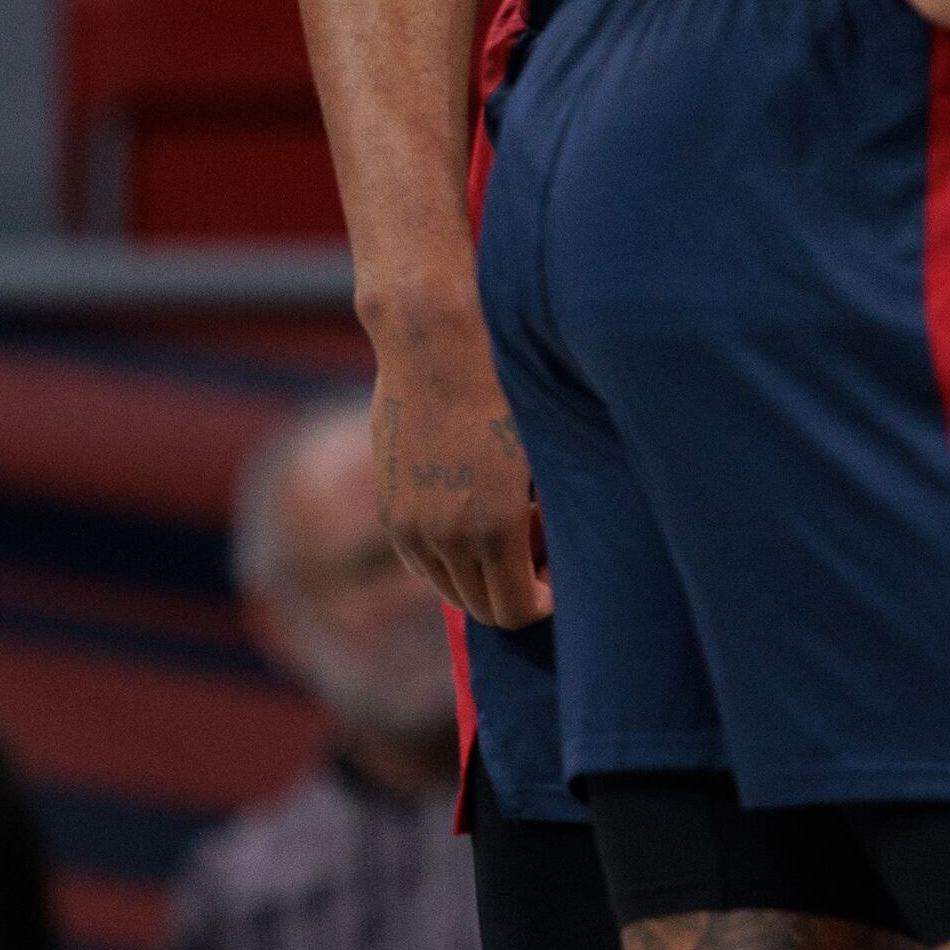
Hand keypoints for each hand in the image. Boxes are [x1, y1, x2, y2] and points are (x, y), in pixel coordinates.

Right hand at [367, 313, 550, 630]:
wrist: (436, 337)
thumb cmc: (510, 382)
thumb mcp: (547, 450)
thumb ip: (551, 512)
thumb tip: (555, 551)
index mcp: (494, 527)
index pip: (515, 612)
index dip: (544, 603)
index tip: (561, 573)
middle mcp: (445, 536)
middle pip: (481, 608)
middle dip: (515, 588)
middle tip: (541, 545)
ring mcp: (409, 525)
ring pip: (448, 587)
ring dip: (481, 572)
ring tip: (512, 522)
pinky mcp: (389, 507)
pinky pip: (421, 560)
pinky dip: (449, 554)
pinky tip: (474, 509)